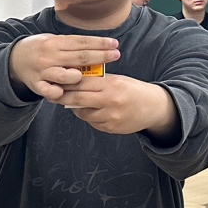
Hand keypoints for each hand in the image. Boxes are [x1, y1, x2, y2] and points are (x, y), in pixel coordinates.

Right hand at [8, 34, 119, 101]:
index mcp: (55, 42)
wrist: (14, 59)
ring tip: (91, 75)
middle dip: (100, 56)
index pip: (81, 42)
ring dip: (80, 76)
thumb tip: (96, 48)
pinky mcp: (37, 85)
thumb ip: (71, 46)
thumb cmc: (40, 49)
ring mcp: (43, 71)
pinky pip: (49, 91)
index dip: (99, 43)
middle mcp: (50, 56)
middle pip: (79, 57)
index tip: (114, 44)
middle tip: (116, 56)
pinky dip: (59, 92)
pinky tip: (67, 92)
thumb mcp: (53, 41)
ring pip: (65, 76)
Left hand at [58, 75, 176, 136]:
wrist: (154, 107)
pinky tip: (89, 110)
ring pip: (82, 113)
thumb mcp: (118, 80)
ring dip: (74, 108)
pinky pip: (91, 122)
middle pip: (78, 99)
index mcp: (112, 85)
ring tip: (71, 102)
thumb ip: (98, 81)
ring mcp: (110, 116)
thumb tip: (73, 80)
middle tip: (52, 94)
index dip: (67, 82)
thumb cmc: (133, 90)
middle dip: (63, 97)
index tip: (55, 80)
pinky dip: (87, 116)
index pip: (82, 83)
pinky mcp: (110, 128)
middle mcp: (111, 101)